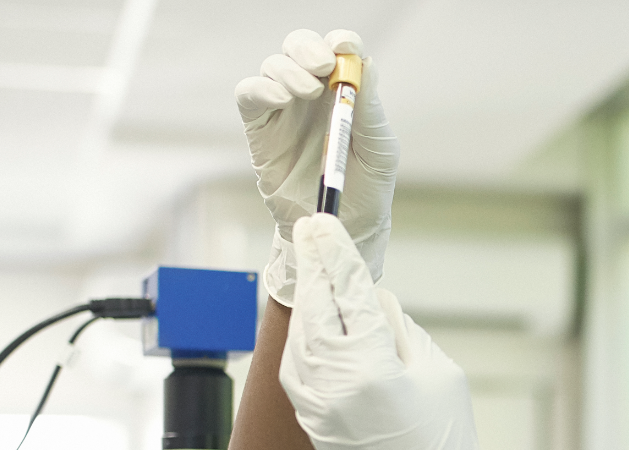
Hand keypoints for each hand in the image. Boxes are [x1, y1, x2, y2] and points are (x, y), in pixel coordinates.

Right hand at [235, 29, 397, 306]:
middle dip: (307, 48)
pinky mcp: (260, 129)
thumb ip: (370, 110)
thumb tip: (366, 65)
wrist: (340, 228)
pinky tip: (280, 99)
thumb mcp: (379, 150)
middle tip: (322, 67)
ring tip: (307, 92)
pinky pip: (249, 94)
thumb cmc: (365, 187)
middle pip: (299, 47)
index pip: (337, 49)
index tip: (344, 48)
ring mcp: (283, 109)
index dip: (339, 41)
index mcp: (344, 91)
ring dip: (289, 70)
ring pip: (273, 65)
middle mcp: (311, 93)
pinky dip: (261, 88)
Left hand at [279, 214, 517, 449]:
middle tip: (308, 234)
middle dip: (312, 269)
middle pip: (313, 309)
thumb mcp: (439, 372)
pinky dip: (301, 338)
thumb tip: (371, 301)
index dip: (337, 255)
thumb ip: (400, 329)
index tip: (325, 226)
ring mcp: (316, 407)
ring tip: (309, 271)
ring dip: (303, 302)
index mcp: (372, 370)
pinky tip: (310, 321)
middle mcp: (334, 387)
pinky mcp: (311, 422)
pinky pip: (296, 368)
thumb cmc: (447, 442)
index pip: (348, 294)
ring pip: (298, 337)